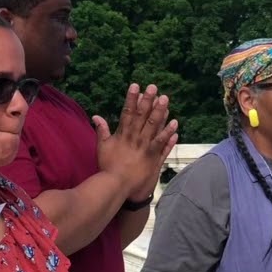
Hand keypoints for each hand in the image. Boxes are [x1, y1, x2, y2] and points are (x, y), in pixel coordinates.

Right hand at [93, 83, 178, 199]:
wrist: (117, 186)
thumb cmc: (108, 167)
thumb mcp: (102, 147)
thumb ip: (102, 131)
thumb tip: (96, 116)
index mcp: (123, 135)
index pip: (127, 113)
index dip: (132, 98)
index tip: (135, 85)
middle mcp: (135, 139)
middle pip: (143, 116)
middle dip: (148, 101)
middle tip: (153, 87)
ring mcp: (146, 148)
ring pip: (154, 127)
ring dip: (160, 113)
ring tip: (165, 100)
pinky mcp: (154, 159)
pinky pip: (163, 145)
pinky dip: (169, 135)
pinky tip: (175, 124)